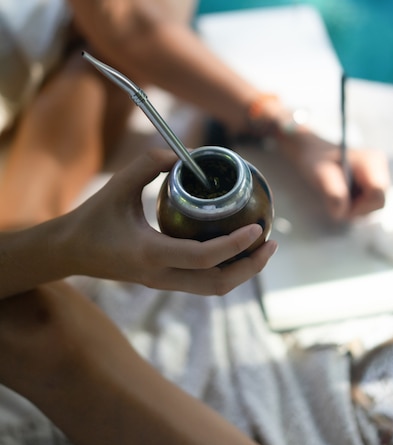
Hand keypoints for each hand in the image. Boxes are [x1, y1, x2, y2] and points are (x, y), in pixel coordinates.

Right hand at [63, 149, 276, 294]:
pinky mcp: (163, 282)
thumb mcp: (119, 185)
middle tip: (271, 243)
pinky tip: (235, 250)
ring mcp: (163, 283)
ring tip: (261, 249)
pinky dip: (226, 270)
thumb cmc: (93, 217)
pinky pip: (203, 283)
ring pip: (214, 289)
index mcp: (150, 254)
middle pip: (218, 284)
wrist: (70, 252)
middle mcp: (161, 276)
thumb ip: (151, 163)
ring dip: (242, 272)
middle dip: (250, 267)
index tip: (257, 228)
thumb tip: (186, 155)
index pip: (204, 258)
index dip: (235, 245)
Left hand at [281, 130, 388, 220]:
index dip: (359, 207)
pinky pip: (368, 207)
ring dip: (354, 208)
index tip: (339, 205)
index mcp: (372, 161)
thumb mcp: (320, 173)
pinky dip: (354, 206)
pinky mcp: (373, 186)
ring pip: (373, 207)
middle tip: (334, 201)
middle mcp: (381, 169)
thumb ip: (332, 191)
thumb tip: (341, 212)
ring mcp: (379, 178)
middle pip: (378, 203)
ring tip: (337, 194)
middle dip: (356, 209)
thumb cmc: (316, 159)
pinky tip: (342, 195)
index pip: (377, 196)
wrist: (313, 152)